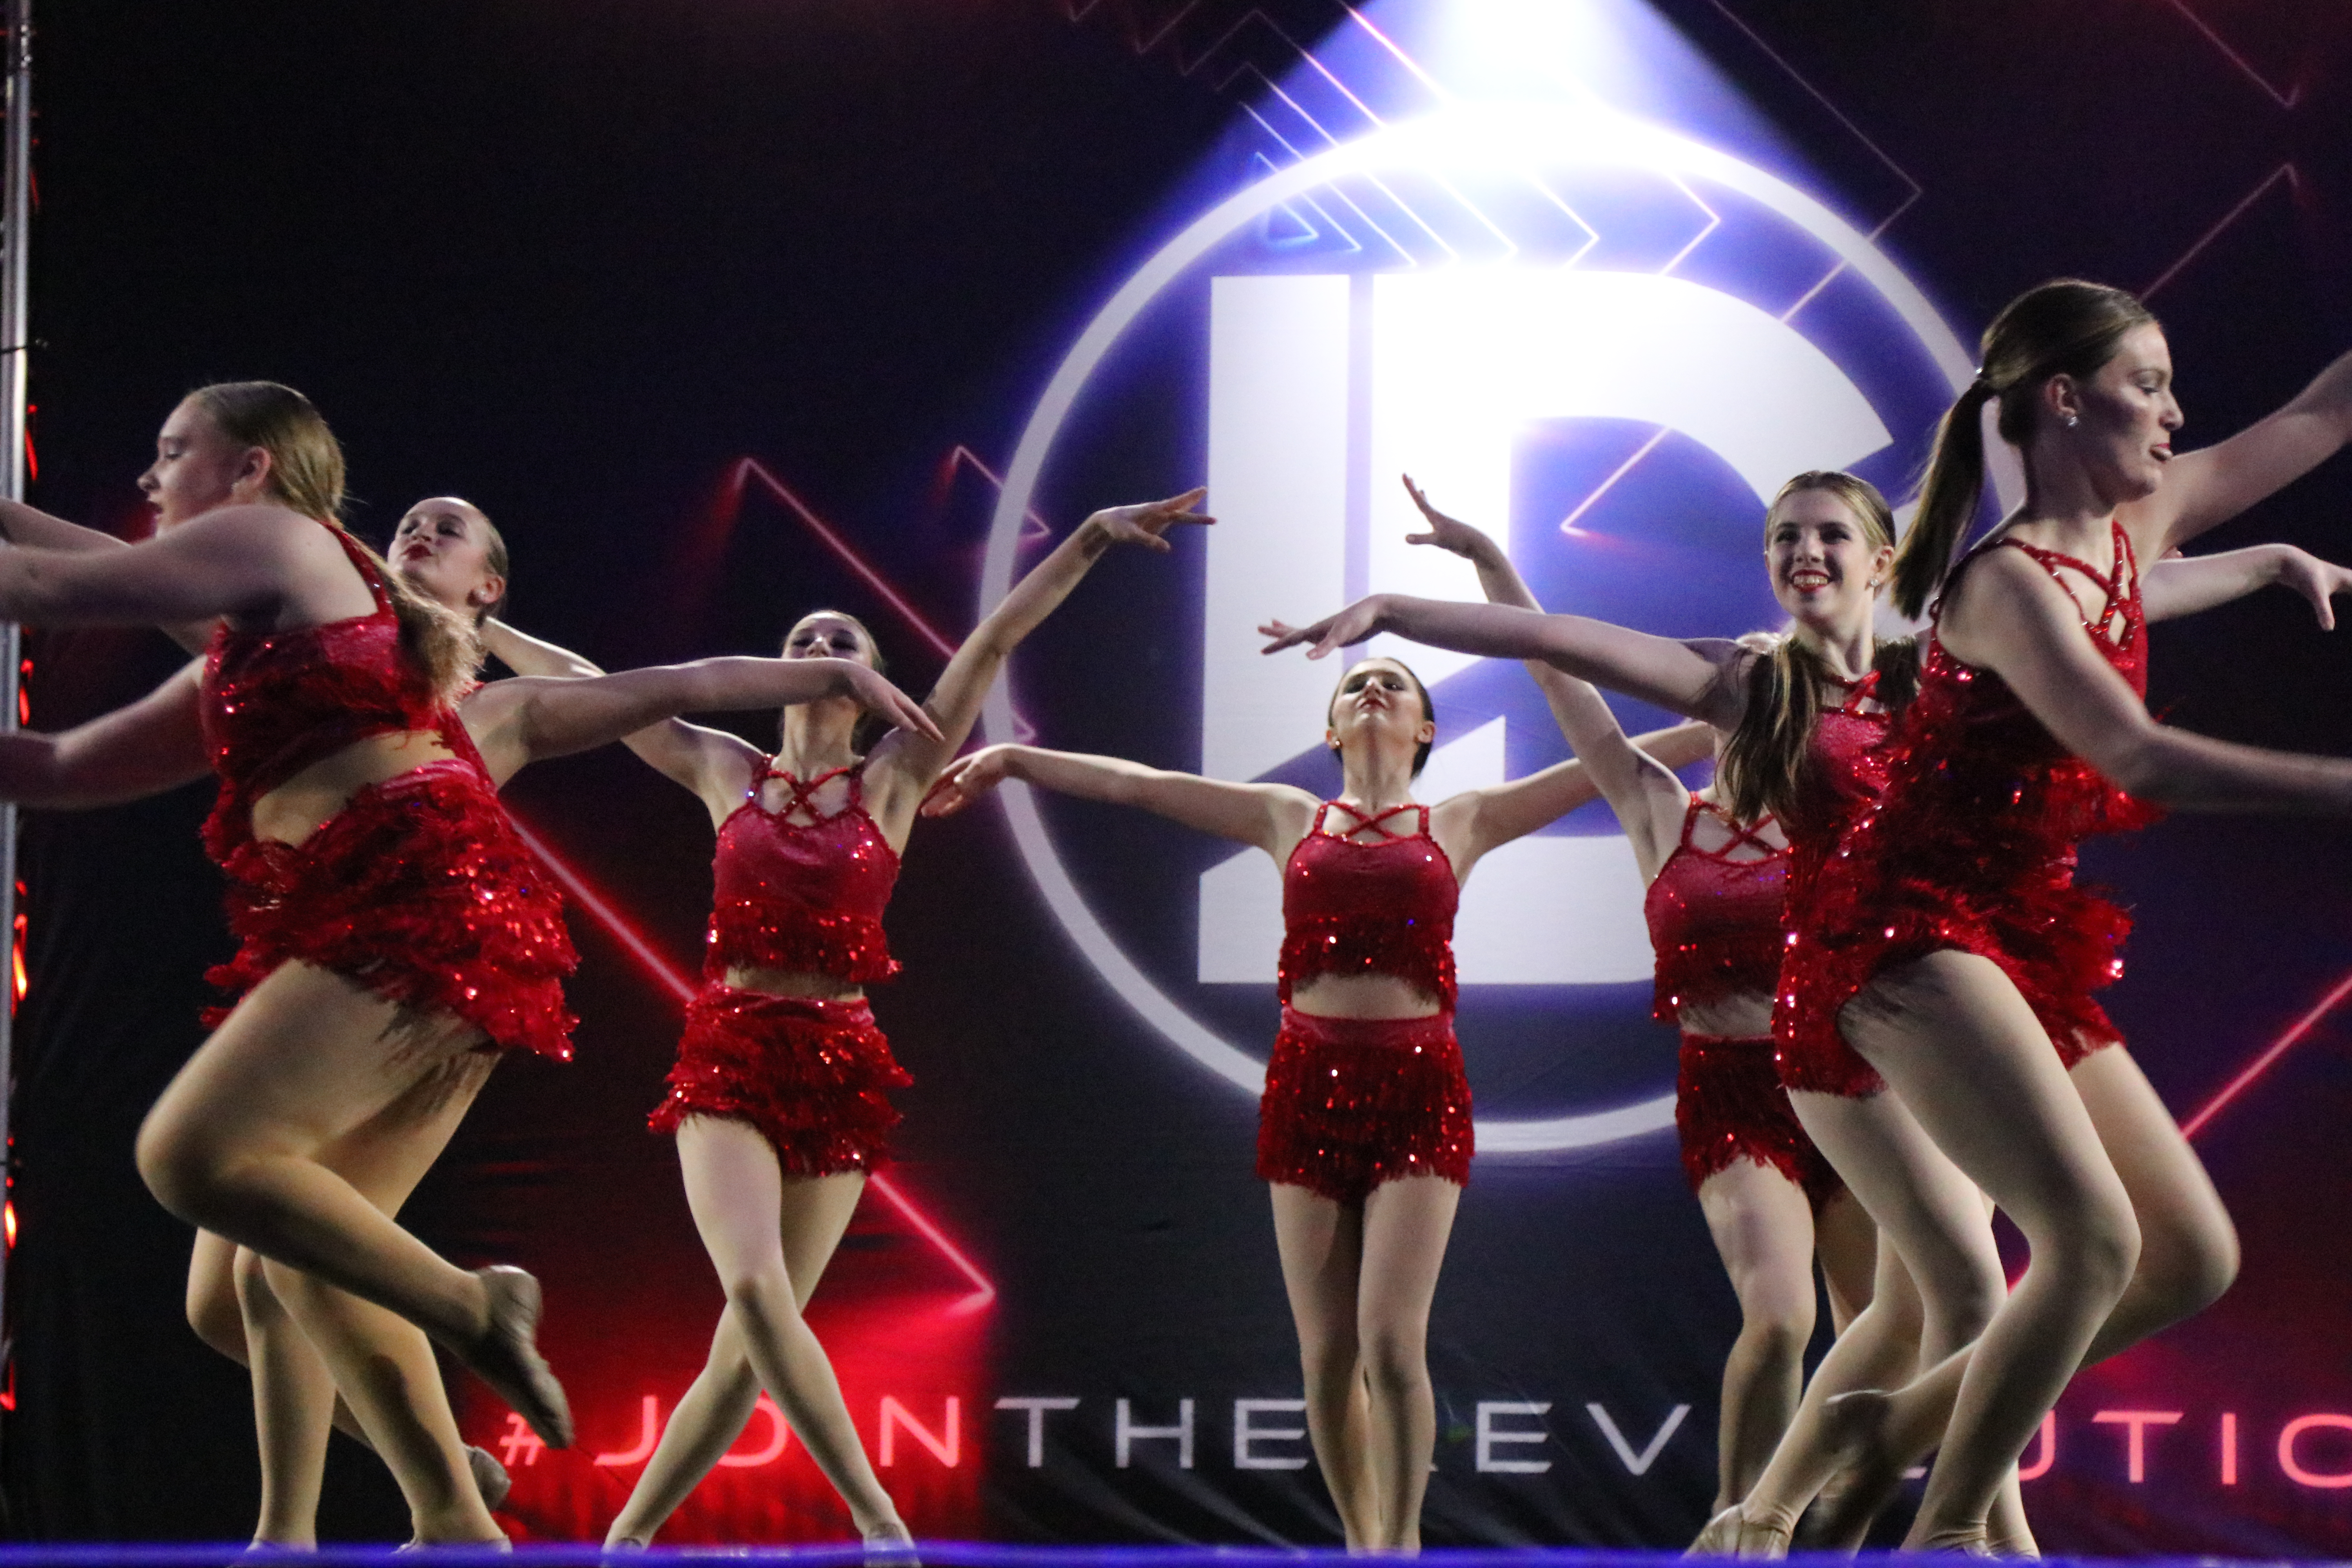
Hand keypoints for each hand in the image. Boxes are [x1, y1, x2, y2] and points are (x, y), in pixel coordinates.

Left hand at [829, 661, 944, 740]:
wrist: (851, 677)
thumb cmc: (867, 688)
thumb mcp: (882, 703)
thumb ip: (897, 716)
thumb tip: (914, 729)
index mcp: (903, 701)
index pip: (921, 718)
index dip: (930, 728)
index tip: (941, 739)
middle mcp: (900, 703)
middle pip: (917, 718)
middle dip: (928, 728)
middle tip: (938, 740)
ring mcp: (891, 705)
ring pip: (909, 718)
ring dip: (918, 727)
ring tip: (925, 736)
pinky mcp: (881, 707)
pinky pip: (898, 718)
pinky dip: (905, 725)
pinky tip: (904, 729)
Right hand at [920, 744, 1017, 816]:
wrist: (1006, 760)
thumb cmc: (991, 758)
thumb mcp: (979, 764)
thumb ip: (968, 774)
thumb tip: (955, 783)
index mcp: (956, 768)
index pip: (939, 780)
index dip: (930, 787)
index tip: (919, 795)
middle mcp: (958, 778)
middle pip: (943, 791)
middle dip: (932, 801)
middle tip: (921, 811)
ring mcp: (966, 786)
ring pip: (949, 798)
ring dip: (939, 806)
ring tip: (928, 814)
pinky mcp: (973, 792)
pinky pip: (960, 802)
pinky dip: (952, 807)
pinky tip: (943, 813)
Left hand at [1083, 487, 1213, 553]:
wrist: (1106, 522)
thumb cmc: (1117, 527)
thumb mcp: (1132, 535)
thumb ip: (1149, 541)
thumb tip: (1168, 549)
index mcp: (1154, 510)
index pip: (1176, 504)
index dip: (1190, 499)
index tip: (1203, 491)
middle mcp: (1157, 510)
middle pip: (1179, 506)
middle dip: (1192, 499)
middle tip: (1205, 490)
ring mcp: (1156, 516)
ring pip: (1176, 510)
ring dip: (1188, 504)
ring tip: (1201, 494)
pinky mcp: (1153, 523)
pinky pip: (1170, 518)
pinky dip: (1180, 513)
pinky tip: (1184, 511)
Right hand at [1259, 595, 1388, 658]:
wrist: (1377, 611)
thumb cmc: (1360, 621)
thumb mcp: (1341, 636)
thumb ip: (1324, 647)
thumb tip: (1307, 658)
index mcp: (1316, 629)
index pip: (1290, 639)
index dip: (1275, 645)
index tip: (1261, 651)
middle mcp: (1318, 629)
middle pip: (1291, 632)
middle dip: (1275, 633)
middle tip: (1259, 628)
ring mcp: (1326, 631)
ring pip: (1301, 632)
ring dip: (1287, 629)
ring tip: (1274, 624)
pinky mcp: (1335, 635)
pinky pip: (1315, 637)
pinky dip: (1307, 637)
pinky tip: (1307, 637)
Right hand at [1400, 474, 1495, 560]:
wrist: (1477, 545)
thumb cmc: (1459, 541)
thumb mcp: (1438, 541)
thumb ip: (1421, 539)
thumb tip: (1405, 538)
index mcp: (1435, 516)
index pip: (1419, 500)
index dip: (1410, 488)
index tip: (1404, 473)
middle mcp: (1438, 516)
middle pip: (1422, 500)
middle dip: (1414, 489)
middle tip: (1409, 476)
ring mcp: (1443, 523)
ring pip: (1430, 508)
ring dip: (1424, 498)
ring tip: (1422, 489)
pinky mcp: (1446, 530)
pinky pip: (1435, 519)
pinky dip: (1430, 514)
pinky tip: (1432, 518)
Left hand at [2274, 546, 2351, 629]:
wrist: (2286, 561)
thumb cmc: (2302, 575)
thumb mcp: (2315, 594)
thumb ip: (2323, 611)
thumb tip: (2329, 629)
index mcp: (2348, 579)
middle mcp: (2344, 578)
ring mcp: (2335, 580)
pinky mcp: (2324, 583)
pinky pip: (2345, 588)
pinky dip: (2351, 591)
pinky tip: (2348, 591)